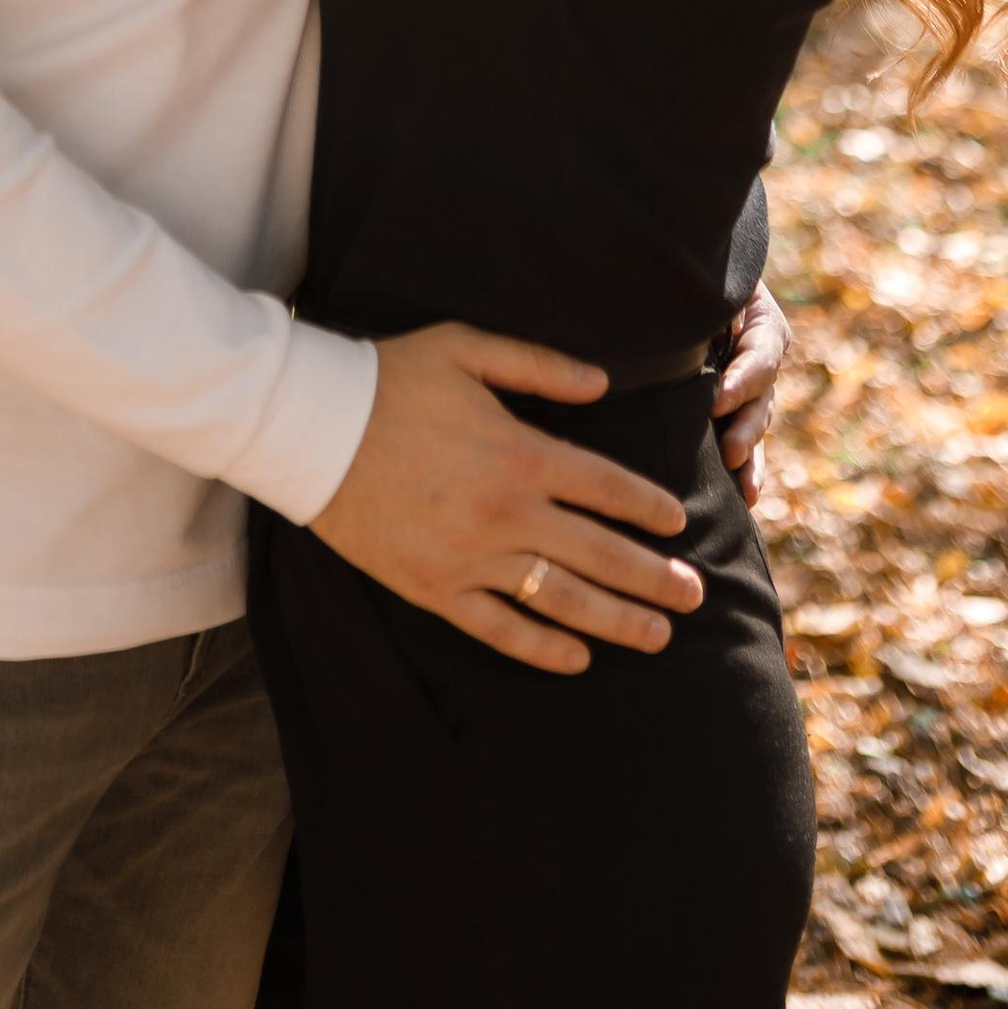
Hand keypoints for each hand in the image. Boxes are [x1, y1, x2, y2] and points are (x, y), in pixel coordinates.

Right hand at [309, 324, 701, 678]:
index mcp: (523, 453)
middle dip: (654, 577)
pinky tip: (577, 659)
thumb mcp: (467, 349)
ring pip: (562, 599)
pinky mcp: (435, 588)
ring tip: (658, 636)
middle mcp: (508, 513)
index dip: (649, 507)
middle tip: (695, 597)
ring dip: (616, 621)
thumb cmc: (391, 377)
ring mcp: (473, 558)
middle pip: (601, 553)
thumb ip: (539, 365)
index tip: (677, 522)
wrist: (312, 429)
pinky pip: (500, 629)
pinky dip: (542, 648)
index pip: (608, 487)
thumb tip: (600, 383)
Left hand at [714, 282, 790, 507]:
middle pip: (762, 396)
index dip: (742, 380)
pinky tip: (745, 497)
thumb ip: (711, 299)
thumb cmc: (699, 272)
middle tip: (731, 452)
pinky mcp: (736, 409)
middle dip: (746, 427)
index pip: (759, 355)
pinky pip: (746, 440)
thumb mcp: (712, 279)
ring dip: (750, 456)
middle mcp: (762, 359)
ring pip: (757, 424)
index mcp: (763, 323)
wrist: (689, 275)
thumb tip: (703, 315)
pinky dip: (747, 468)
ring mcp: (752, 388)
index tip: (717, 402)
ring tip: (744, 489)